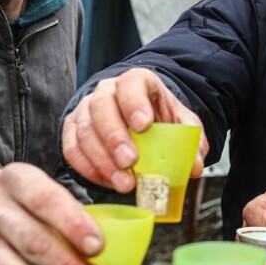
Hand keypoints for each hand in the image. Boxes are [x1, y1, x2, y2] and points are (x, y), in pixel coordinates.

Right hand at [62, 68, 207, 192]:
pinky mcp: (73, 129)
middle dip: (115, 137)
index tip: (144, 126)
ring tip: (124, 183)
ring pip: (84, 131)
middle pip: (101, 108)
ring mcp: (86, 109)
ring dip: (102, 160)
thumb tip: (193, 167)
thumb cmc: (160, 117)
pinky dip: (88, 169)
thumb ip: (192, 142)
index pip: (131, 84)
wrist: (140, 117)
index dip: (134, 104)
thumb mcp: (182, 124)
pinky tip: (108, 182)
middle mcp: (107, 91)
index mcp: (137, 81)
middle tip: (130, 162)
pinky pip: (72, 149)